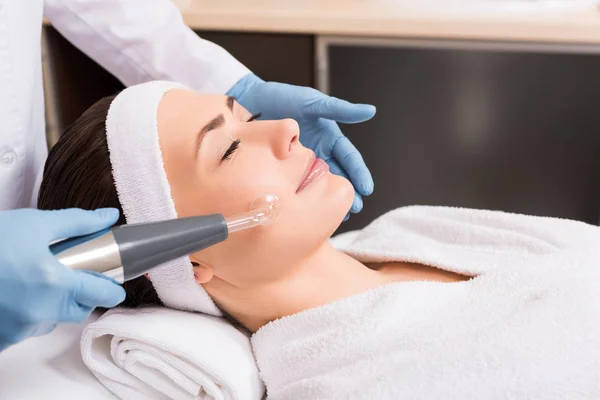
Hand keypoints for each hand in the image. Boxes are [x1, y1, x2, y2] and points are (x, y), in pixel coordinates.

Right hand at [0, 208, 125, 350]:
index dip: (112, 288)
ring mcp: (16, 329)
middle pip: (78, 311)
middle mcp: (39, 312)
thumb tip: (108, 218)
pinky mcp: (0, 338)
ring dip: (51, 306)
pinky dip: (25, 316)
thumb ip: (77, 223)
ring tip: (34, 282)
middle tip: (70, 276)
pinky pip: (23, 331)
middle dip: (81, 296)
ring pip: (50, 322)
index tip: (114, 284)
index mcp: (55, 283)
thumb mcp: (34, 224)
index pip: (101, 294)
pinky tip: (14, 295)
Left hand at [228, 74, 375, 218]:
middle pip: (338, 175)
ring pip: (320, 184)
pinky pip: (298, 185)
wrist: (248, 102)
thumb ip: (339, 109)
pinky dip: (306, 198)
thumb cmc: (281, 98)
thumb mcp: (312, 103)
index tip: (366, 188)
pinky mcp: (284, 169)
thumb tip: (368, 111)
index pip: (348, 158)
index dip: (358, 173)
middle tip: (355, 208)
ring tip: (338, 215)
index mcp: (328, 136)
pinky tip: (309, 210)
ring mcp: (300, 162)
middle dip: (348, 192)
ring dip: (329, 199)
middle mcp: (318, 150)